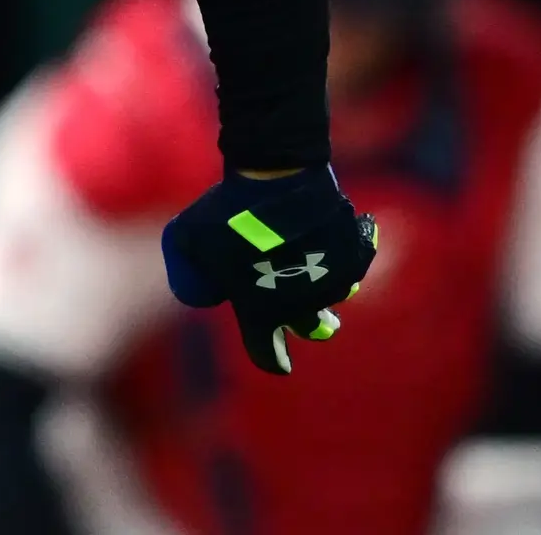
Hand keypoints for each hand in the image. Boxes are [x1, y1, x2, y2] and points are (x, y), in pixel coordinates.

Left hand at [159, 164, 378, 375]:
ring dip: (325, 287)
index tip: (281, 364)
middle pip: (309, 327)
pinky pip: (354, 264)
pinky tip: (340, 239)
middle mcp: (302, 306)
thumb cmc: (227, 212)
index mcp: (262, 314)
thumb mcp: (187, 241)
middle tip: (316, 322)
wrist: (276, 178)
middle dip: (309, 325)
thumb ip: (186, 269)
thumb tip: (194, 291)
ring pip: (333, 295)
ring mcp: (332, 282)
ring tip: (318, 270)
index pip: (267, 355)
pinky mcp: (353, 255)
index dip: (273, 360)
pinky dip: (348, 255)